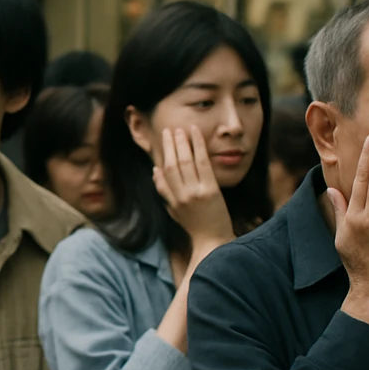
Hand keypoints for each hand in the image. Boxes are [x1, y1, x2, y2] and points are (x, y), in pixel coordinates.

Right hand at [152, 126, 233, 253]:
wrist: (213, 240)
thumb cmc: (195, 226)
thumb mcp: (174, 210)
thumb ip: (164, 191)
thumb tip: (155, 170)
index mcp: (172, 200)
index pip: (163, 173)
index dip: (162, 154)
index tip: (163, 140)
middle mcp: (181, 195)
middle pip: (172, 164)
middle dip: (169, 145)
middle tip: (169, 130)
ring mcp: (195, 192)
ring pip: (185, 161)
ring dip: (182, 142)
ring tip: (181, 129)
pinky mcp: (210, 190)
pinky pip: (202, 163)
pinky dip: (198, 146)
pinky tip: (196, 133)